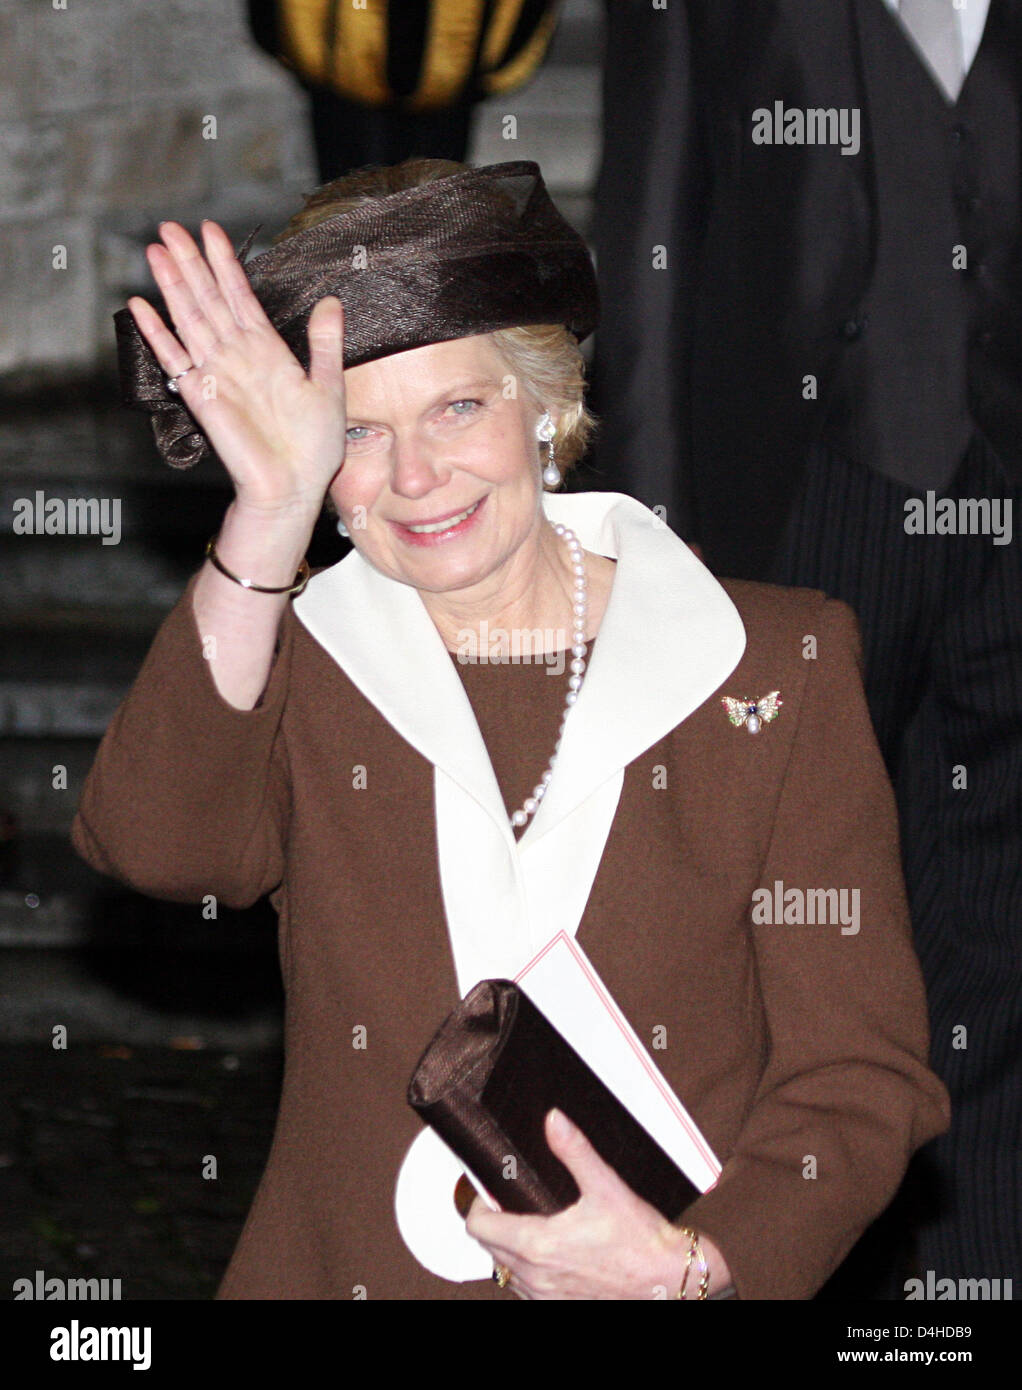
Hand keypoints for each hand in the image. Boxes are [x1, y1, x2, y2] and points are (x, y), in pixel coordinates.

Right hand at [127, 219, 345, 514]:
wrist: (294, 488)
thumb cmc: (313, 447)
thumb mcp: (329, 385)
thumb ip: (325, 342)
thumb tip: (332, 301)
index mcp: (268, 353)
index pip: (241, 297)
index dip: (226, 264)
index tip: (212, 231)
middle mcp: (238, 358)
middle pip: (209, 300)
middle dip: (191, 263)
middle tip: (170, 227)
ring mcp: (217, 374)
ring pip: (191, 319)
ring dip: (173, 285)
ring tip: (156, 251)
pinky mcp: (201, 397)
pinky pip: (175, 359)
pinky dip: (157, 334)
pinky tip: (140, 307)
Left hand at [465, 1109, 728, 1298]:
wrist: (669, 1280)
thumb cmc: (641, 1240)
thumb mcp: (607, 1186)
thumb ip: (575, 1151)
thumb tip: (554, 1121)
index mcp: (538, 1246)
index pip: (480, 1228)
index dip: (479, 1205)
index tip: (490, 1191)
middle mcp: (536, 1277)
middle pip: (488, 1249)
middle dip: (494, 1224)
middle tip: (511, 1202)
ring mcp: (546, 1297)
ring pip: (504, 1272)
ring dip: (508, 1250)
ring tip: (529, 1225)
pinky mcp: (560, 1307)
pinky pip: (525, 1290)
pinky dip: (526, 1271)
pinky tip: (547, 1253)